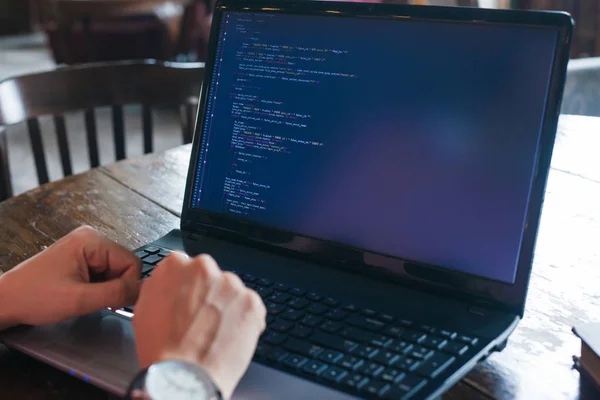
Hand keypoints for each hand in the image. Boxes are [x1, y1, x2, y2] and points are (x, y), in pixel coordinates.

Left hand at [0, 226, 140, 329]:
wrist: (6, 301)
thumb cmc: (35, 297)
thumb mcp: (80, 299)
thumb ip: (116, 293)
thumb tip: (144, 291)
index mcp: (92, 240)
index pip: (132, 262)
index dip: (128, 286)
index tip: (113, 304)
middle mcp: (91, 237)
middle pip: (125, 265)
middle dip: (116, 287)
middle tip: (96, 302)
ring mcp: (85, 246)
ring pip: (115, 270)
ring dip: (106, 288)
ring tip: (85, 298)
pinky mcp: (80, 256)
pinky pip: (104, 271)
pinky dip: (99, 286)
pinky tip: (83, 294)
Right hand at [133, 253, 266, 399]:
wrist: (184, 376)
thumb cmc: (161, 349)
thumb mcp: (144, 307)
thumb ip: (161, 286)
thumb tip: (170, 283)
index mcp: (175, 265)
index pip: (187, 265)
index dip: (189, 287)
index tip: (190, 299)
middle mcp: (204, 268)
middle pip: (212, 276)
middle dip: (210, 294)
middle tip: (203, 319)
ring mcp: (230, 284)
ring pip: (232, 291)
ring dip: (228, 307)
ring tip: (216, 332)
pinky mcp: (251, 301)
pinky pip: (251, 307)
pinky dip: (245, 320)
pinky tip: (230, 337)